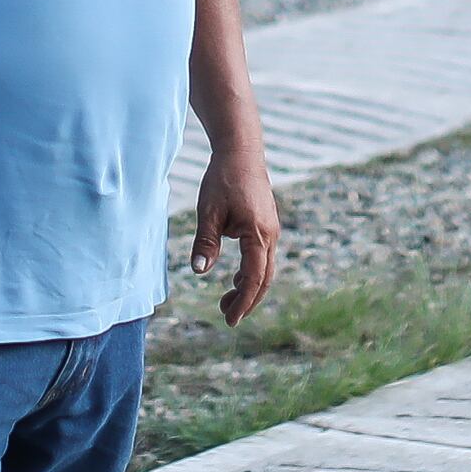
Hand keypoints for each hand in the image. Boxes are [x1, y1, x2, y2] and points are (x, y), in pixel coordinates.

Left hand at [191, 149, 282, 326]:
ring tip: (226, 301)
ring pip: (265, 268)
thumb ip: (206, 243)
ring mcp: (271, 230)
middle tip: (227, 316)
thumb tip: (199, 271)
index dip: (243, 301)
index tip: (230, 320)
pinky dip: (251, 272)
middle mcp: (270, 235)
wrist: (241, 152)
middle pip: (264, 278)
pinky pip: (262, 256)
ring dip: (248, 287)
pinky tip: (236, 277)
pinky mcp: (267, 225)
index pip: (254, 278)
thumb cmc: (223, 179)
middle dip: (247, 300)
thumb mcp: (208, 212)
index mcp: (258, 234)